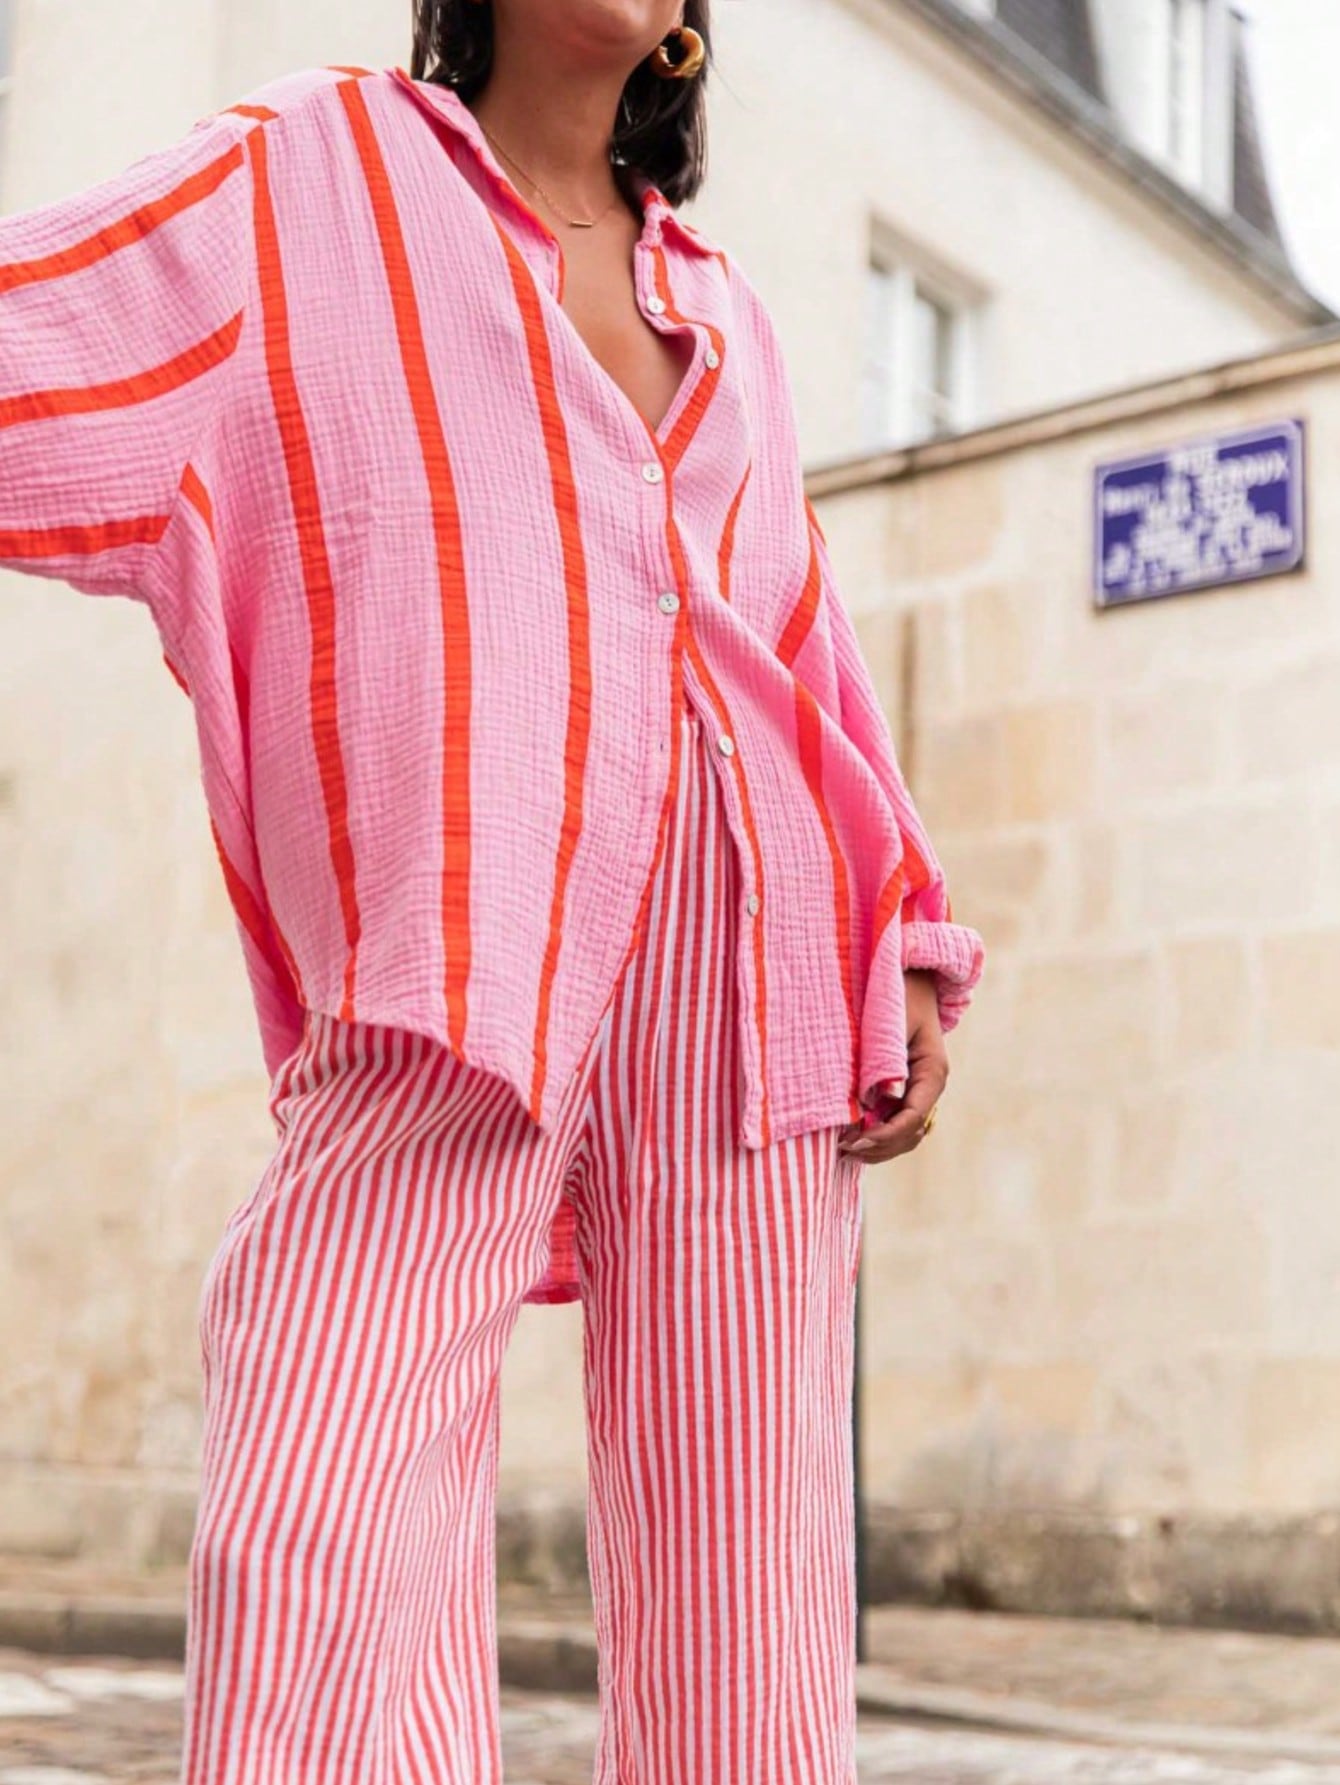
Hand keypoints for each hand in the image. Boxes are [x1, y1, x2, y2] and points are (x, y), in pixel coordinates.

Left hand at [837, 969, 947, 1163]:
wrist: (905, 976)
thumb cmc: (896, 994)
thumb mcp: (891, 1023)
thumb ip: (885, 1061)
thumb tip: (881, 1100)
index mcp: (933, 1072)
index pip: (913, 1117)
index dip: (885, 1134)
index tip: (855, 1140)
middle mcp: (930, 1086)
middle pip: (910, 1133)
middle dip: (879, 1146)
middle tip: (843, 1150)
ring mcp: (919, 1089)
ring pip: (904, 1133)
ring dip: (878, 1145)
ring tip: (845, 1150)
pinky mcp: (905, 1088)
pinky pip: (895, 1120)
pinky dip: (877, 1132)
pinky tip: (852, 1136)